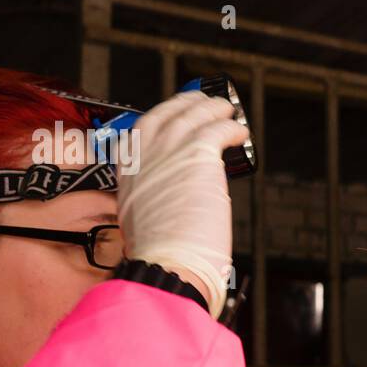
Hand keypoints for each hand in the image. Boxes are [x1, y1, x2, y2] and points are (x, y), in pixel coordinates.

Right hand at [118, 91, 248, 318]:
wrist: (167, 261)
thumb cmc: (159, 250)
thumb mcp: (138, 215)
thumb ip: (151, 195)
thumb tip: (169, 193)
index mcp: (127, 166)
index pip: (145, 127)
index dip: (167, 116)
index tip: (180, 114)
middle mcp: (144, 151)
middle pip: (170, 112)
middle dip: (190, 104)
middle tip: (207, 104)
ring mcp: (169, 148)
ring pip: (196, 114)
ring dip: (215, 110)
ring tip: (229, 111)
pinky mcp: (197, 153)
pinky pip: (219, 128)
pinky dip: (233, 128)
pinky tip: (240, 133)